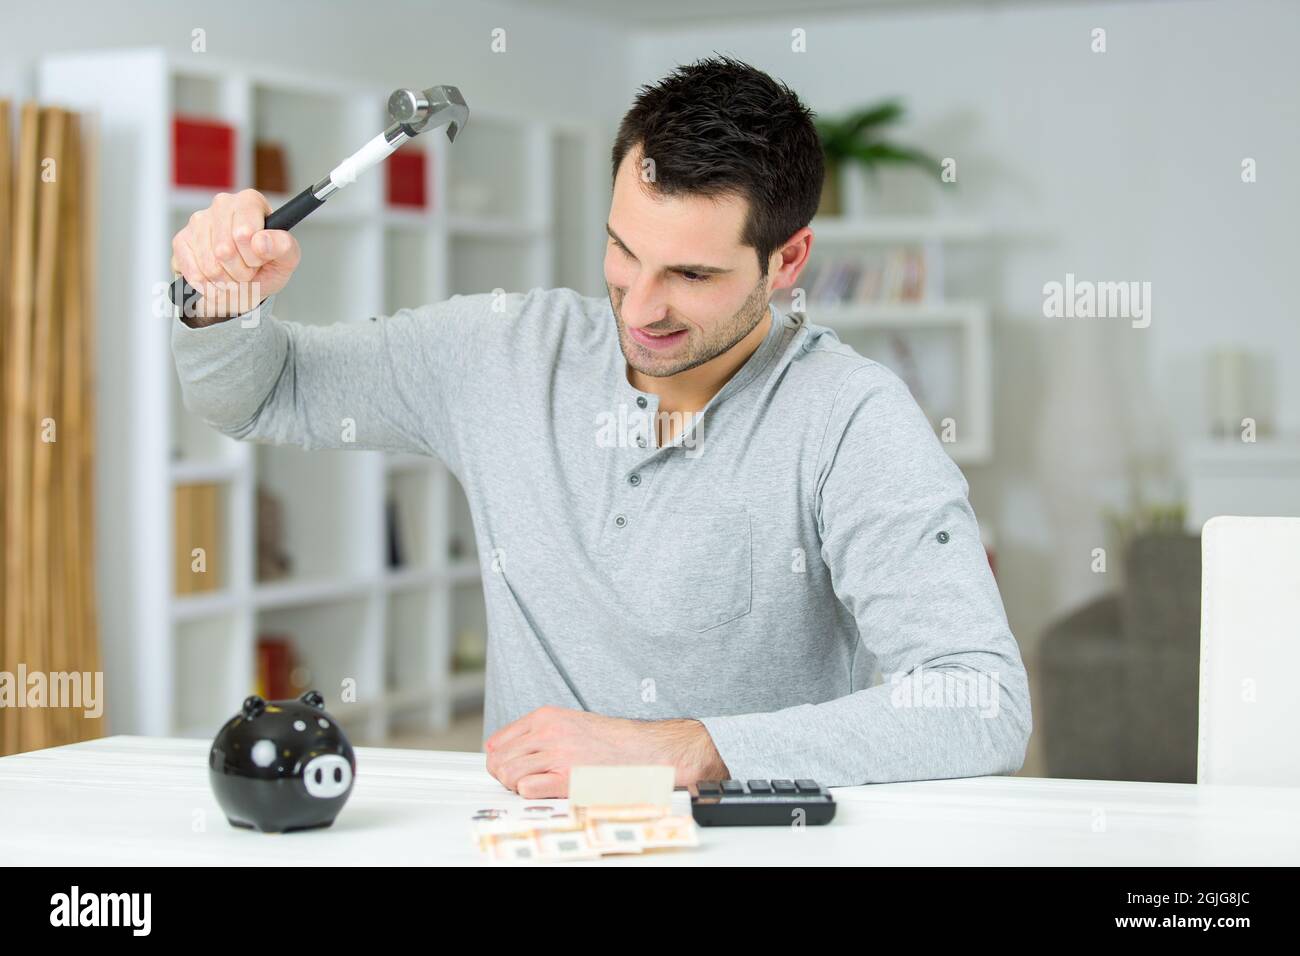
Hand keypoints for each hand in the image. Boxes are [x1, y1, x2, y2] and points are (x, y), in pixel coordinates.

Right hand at [171, 188, 300, 319]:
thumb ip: (283, 247)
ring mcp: (198, 220)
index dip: (254, 256)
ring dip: (225, 281)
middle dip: (240, 272)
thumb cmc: (266, 266)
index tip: (259, 260)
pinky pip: (194, 273)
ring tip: (234, 277)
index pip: (245, 233)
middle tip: (247, 272)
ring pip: (209, 265)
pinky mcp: (181, 239)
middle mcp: (222, 204)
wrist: (244, 285)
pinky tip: (217, 281)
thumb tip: (261, 241)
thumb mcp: (286, 259)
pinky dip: (209, 286)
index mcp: (250, 201)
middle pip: (225, 250)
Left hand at [484, 706, 728, 798]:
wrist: (644, 751)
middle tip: (520, 783)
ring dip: (514, 786)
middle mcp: (548, 733)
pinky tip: (542, 792)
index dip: (499, 760)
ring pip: (507, 774)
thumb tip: (501, 749)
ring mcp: (557, 755)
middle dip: (503, 776)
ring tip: (533, 788)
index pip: (498, 742)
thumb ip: (537, 734)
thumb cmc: (610, 742)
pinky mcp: (567, 778)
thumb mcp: (568, 724)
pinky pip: (527, 787)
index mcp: (546, 718)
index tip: (507, 770)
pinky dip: (527, 793)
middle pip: (499, 760)